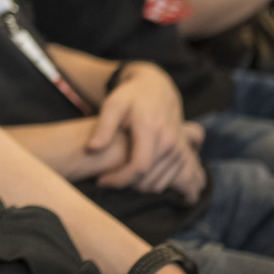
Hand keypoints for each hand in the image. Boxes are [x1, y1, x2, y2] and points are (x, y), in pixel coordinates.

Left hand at [90, 63, 192, 195]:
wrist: (158, 88)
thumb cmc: (130, 95)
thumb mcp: (113, 104)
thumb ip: (104, 127)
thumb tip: (91, 148)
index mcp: (151, 130)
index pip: (139, 167)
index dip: (119, 179)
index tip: (101, 180)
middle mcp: (168, 142)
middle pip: (147, 179)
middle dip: (124, 184)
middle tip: (106, 178)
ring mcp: (178, 149)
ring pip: (158, 183)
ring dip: (136, 186)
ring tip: (117, 176)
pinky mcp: (182, 153)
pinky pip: (167, 180)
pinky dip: (149, 183)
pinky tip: (132, 174)